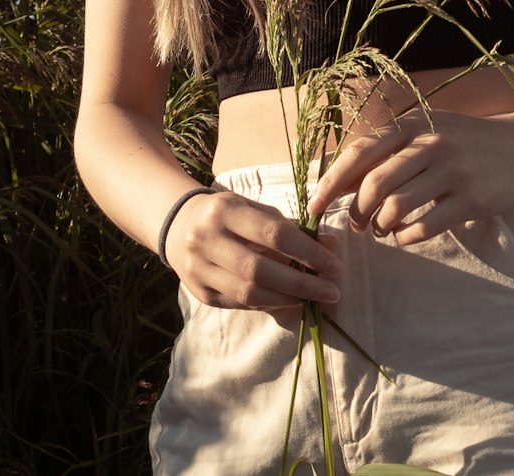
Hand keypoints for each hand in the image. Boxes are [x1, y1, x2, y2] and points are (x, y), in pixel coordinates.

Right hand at [163, 188, 342, 312]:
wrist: (178, 224)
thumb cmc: (227, 214)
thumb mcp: (255, 209)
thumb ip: (291, 227)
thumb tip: (331, 246)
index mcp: (226, 210)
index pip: (274, 234)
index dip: (308, 253)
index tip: (335, 265)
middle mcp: (208, 239)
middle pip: (261, 270)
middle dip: (302, 284)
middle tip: (332, 291)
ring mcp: (200, 269)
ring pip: (249, 293)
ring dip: (287, 299)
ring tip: (313, 298)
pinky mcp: (200, 293)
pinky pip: (240, 304)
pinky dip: (268, 304)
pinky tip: (288, 301)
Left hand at [306, 108, 513, 244]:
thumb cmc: (462, 142)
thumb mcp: (424, 134)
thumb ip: (386, 153)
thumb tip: (337, 183)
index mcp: (412, 125)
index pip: (360, 152)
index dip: (331, 182)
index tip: (313, 207)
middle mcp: (430, 143)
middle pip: (375, 183)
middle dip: (357, 212)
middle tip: (357, 225)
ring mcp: (452, 171)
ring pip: (397, 207)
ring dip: (381, 226)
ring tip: (383, 230)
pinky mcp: (471, 199)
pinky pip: (425, 226)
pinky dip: (406, 238)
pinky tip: (406, 236)